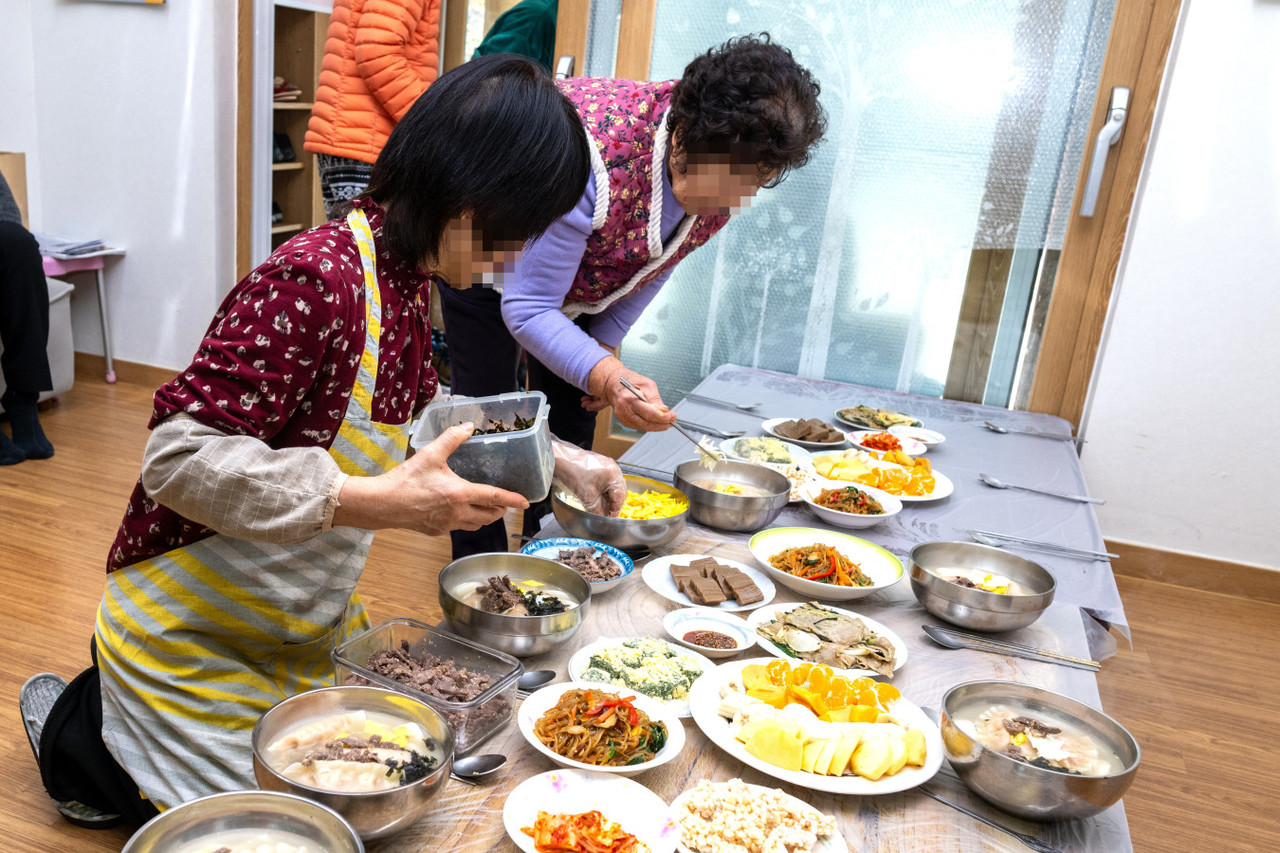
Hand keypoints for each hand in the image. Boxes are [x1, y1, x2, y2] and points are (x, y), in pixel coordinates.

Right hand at [333, 423, 528, 534]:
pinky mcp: (436, 531)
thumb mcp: (430, 454)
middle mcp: (458, 513)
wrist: (382, 504)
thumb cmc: (405, 480)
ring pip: (476, 525)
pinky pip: (458, 528)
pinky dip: (465, 521)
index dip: (512, 500)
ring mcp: (447, 525)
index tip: (526, 503)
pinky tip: (458, 511)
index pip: (494, 498)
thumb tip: (468, 426)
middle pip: (490, 516)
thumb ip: (451, 438)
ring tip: (485, 507)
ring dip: (484, 517)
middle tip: (503, 502)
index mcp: (460, 494)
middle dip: (500, 510)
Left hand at [551, 440, 626, 516]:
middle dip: (612, 504)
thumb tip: (602, 518)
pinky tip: (595, 497)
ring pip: (611, 486)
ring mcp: (606, 465)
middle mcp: (613, 468)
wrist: (560, 459)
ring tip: (599, 507)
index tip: (610, 518)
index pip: (620, 497)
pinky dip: (602, 490)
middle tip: (606, 514)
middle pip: (618, 491)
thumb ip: (597, 510)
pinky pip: (605, 481)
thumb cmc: (573, 472)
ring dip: (607, 498)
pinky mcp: (599, 465)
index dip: (615, 510)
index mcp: (614, 474)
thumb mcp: (587, 496)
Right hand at [584, 356, 677, 431]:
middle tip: (672, 421)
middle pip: (647, 423)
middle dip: (661, 424)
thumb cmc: (630, 382)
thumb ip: (655, 399)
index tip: (673, 416)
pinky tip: (655, 421)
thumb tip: (664, 411)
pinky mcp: (624, 421)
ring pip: (644, 427)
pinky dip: (649, 425)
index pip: (649, 413)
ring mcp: (622, 418)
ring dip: (656, 426)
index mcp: (629, 399)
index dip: (663, 417)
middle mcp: (624, 410)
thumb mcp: (647, 385)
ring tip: (666, 422)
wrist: (614, 384)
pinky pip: (640, 426)